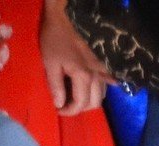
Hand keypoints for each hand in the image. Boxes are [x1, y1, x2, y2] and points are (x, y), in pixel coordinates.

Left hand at [39, 0, 110, 115]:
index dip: (69, 111)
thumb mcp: (50, 63)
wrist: (65, 20)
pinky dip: (101, 90)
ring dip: (90, 100)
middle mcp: (98, 77)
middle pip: (94, 103)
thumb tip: (59, 104)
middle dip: (80, 108)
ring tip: (75, 97)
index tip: (58, 110)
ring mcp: (103, 72)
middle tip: (66, 105)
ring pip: (102, 95)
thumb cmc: (54, 40)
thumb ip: (56, 86)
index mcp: (83, 77)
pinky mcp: (104, 66)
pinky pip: (108, 83)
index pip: (80, 103)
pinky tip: (92, 87)